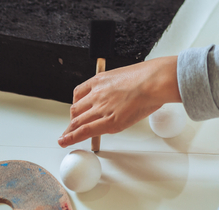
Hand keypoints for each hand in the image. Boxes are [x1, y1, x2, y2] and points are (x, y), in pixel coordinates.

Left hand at [58, 56, 181, 147]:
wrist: (153, 81)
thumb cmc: (147, 78)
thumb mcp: (124, 76)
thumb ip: (115, 88)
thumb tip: (117, 98)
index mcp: (99, 80)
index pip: (79, 94)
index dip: (76, 105)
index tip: (75, 112)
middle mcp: (96, 93)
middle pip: (76, 109)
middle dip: (72, 121)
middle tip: (69, 129)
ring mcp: (101, 108)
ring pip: (77, 121)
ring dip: (70, 131)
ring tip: (65, 138)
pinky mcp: (108, 121)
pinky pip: (85, 131)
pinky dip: (72, 138)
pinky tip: (65, 142)